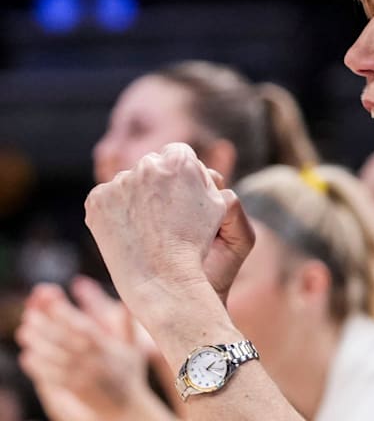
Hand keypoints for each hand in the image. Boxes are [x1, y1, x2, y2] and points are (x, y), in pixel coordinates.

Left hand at [16, 283, 148, 419]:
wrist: (125, 407)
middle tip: (29, 315)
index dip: (65, 313)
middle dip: (44, 326)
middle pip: (64, 340)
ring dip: (36, 344)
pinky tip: (27, 356)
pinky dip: (37, 366)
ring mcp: (82, 377)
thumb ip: (126, 323)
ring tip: (23, 331)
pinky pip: (51, 377)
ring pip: (54, 358)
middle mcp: (93, 362)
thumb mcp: (133, 347)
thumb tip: (128, 299)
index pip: (83, 327)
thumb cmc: (129, 373)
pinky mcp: (72, 390)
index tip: (52, 300)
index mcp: (107, 348)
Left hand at [83, 143, 252, 320]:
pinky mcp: (97, 199)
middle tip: (164, 216)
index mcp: (180, 161)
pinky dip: (115, 212)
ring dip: (135, 198)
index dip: (182, 176)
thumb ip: (204, 177)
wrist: (162, 279)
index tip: (181, 197)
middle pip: (152, 165)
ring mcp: (119, 182)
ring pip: (128, 183)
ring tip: (147, 229)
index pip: (178, 154)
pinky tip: (129, 232)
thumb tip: (190, 165)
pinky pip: (107, 199)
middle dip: (157, 184)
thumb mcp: (216, 205)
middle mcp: (148, 164)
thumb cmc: (196, 245)